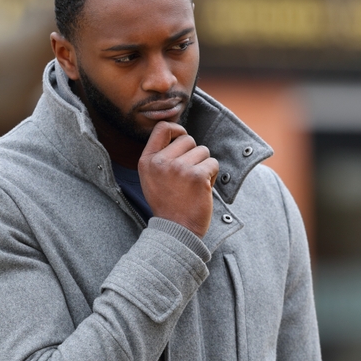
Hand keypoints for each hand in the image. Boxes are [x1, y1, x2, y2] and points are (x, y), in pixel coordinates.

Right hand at [139, 121, 219, 237]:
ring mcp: (179, 168)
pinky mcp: (197, 176)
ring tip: (194, 185)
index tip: (182, 137)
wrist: (176, 231)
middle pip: (188, 139)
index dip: (177, 129)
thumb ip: (161, 157)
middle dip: (194, 155)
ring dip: (204, 166)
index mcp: (147, 161)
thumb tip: (179, 135)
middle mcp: (161, 162)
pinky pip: (213, 163)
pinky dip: (212, 175)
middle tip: (188, 176)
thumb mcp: (152, 179)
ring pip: (203, 151)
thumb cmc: (168, 205)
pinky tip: (202, 189)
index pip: (162, 128)